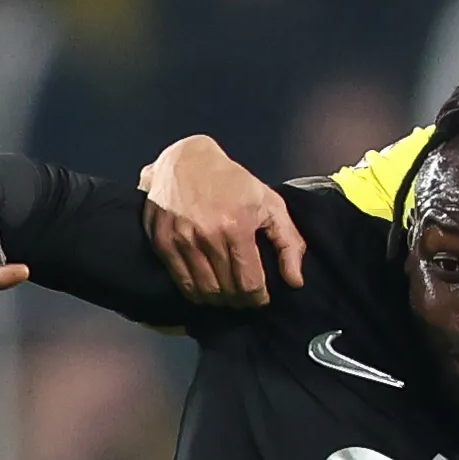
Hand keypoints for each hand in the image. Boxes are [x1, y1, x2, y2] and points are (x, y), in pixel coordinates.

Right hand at [138, 134, 307, 304]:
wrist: (186, 159)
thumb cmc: (232, 181)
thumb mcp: (270, 203)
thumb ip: (289, 243)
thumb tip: (295, 282)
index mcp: (237, 226)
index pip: (249, 283)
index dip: (258, 298)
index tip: (261, 298)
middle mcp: (208, 236)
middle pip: (227, 290)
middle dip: (240, 300)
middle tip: (245, 297)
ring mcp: (182, 240)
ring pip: (205, 291)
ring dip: (219, 300)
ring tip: (228, 295)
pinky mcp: (163, 242)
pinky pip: (182, 283)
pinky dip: (196, 293)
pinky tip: (206, 288)